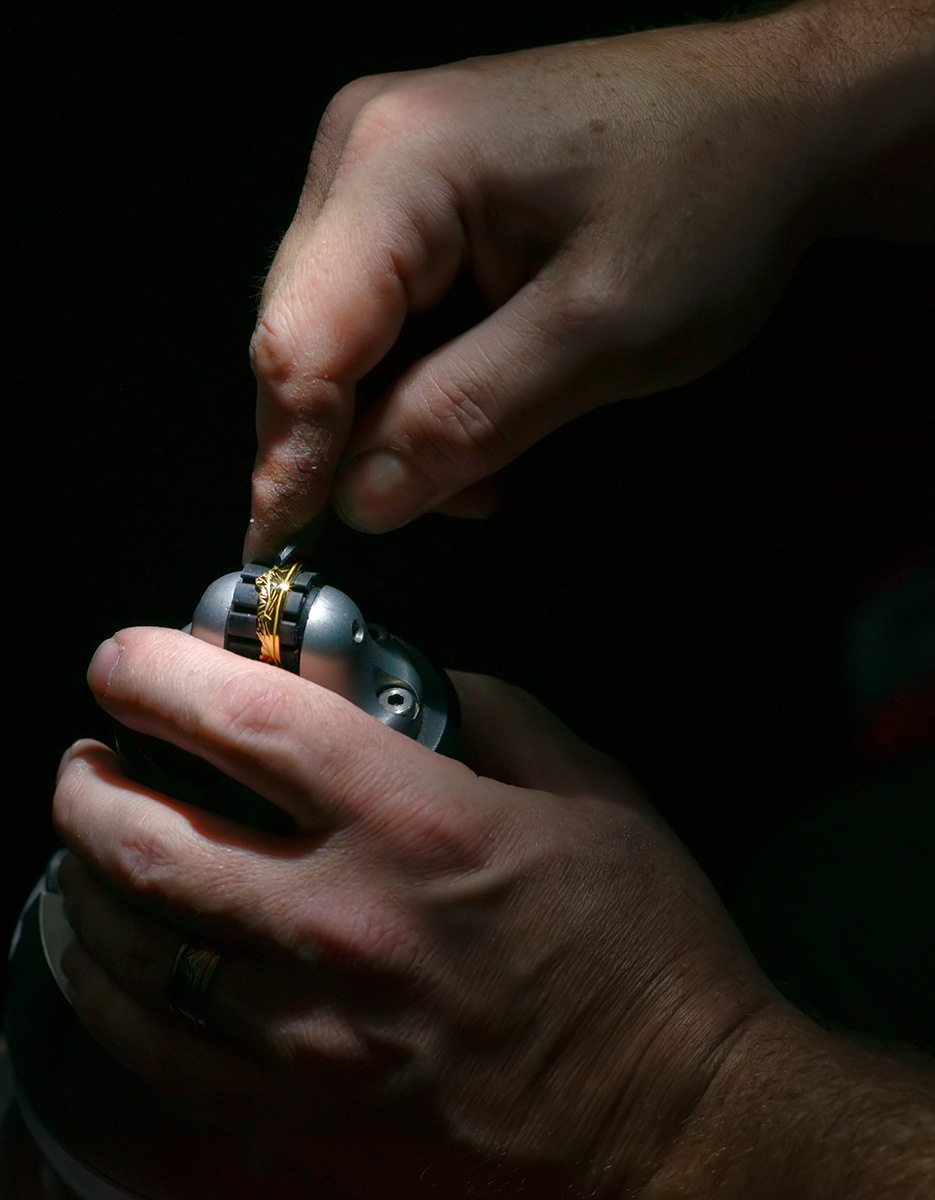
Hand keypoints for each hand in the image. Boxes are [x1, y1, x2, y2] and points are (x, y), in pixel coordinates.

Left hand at [53, 629, 777, 1195]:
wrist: (675, 1123)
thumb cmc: (642, 947)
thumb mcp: (589, 788)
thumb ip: (486, 709)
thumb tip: (392, 681)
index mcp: (418, 822)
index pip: (246, 718)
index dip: (159, 672)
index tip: (124, 661)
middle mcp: (344, 923)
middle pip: (147, 836)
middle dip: (87, 780)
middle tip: (90, 758)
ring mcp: (310, 1036)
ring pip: (128, 949)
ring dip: (85, 878)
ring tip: (94, 846)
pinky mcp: (302, 1125)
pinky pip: (151, 1058)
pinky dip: (107, 993)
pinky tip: (114, 957)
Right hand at [245, 0, 934, 555]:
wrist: (772, 122)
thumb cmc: (710, 202)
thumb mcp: (597, 332)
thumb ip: (468, 418)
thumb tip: (362, 501)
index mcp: (397, 165)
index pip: (299, 343)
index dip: (290, 459)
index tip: (283, 550)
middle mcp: (366, 154)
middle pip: (305, 343)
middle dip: (354, 446)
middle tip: (439, 507)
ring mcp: (386, 172)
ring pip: (341, 343)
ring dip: (396, 426)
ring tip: (482, 471)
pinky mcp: (416, 200)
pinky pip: (383, 319)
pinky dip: (419, 389)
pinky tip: (478, 421)